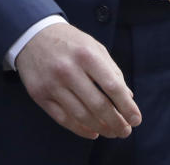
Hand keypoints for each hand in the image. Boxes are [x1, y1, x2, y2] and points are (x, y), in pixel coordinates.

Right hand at [15, 22, 141, 140]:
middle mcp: (68, 70)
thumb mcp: (94, 47)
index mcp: (86, 55)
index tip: (136, 119)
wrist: (33, 35)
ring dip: (101, 128)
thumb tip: (128, 97)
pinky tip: (93, 132)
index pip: (112, 86)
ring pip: (81, 116)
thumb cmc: (70, 42)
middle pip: (98, 105)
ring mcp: (52, 84)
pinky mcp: (39, 95)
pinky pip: (63, 119)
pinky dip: (80, 129)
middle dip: (116, 122)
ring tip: (112, 133)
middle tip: (126, 131)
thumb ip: (112, 70)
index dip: (126, 106)